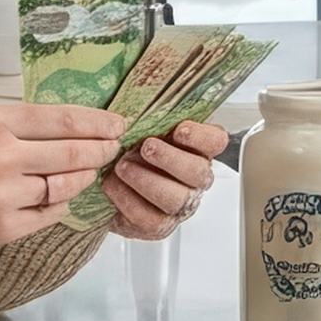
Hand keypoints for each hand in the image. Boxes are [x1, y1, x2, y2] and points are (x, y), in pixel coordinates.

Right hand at [0, 103, 126, 250]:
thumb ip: (19, 124)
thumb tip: (74, 127)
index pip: (64, 120)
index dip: (98, 123)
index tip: (116, 124)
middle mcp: (2, 156)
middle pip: (74, 153)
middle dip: (101, 149)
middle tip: (113, 147)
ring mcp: (4, 194)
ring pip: (66, 186)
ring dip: (84, 178)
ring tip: (89, 172)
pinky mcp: (4, 226)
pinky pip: (50, 213)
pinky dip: (60, 203)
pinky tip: (59, 195)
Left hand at [102, 119, 231, 241]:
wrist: (104, 186)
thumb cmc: (127, 151)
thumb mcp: (138, 127)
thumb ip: (149, 115)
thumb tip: (141, 95)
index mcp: (194, 150)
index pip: (215, 141)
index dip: (202, 137)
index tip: (180, 130)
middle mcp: (193, 179)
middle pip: (198, 172)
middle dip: (170, 159)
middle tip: (146, 147)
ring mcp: (178, 205)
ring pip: (176, 198)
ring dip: (147, 180)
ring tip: (122, 167)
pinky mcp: (158, 226)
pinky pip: (150, 218)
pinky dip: (128, 200)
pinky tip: (112, 186)